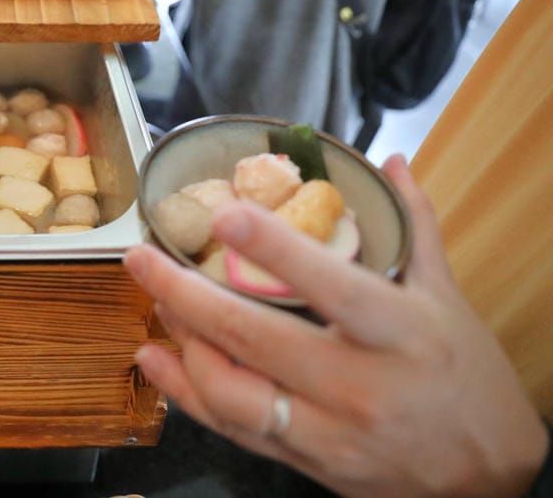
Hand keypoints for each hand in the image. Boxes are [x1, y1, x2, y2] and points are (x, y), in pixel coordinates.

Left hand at [124, 155, 549, 496]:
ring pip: (230, 389)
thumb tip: (388, 162)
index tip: (225, 214)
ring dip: (180, 341)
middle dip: (184, 292)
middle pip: (254, 337)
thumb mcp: (446, 298)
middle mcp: (360, 385)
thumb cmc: (465, 377)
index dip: (274, 248)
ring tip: (156, 300)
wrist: (485, 478)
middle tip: (142, 256)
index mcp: (399, 334)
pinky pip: (232, 427)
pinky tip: (156, 359)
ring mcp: (327, 431)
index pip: (331, 286)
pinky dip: (185, 392)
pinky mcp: (304, 460)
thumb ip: (413, 226)